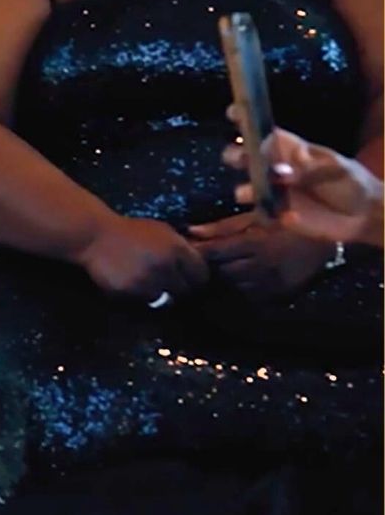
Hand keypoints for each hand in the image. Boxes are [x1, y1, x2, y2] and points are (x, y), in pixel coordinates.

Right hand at [77, 215, 208, 303]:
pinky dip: (140, 296)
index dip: (196, 278)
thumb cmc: (129, 230)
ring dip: (160, 294)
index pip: (201, 274)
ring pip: (164, 299)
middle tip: (170, 285)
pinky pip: (143, 301)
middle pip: (185, 290)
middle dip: (179, 288)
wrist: (95, 237)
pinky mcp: (130, 292)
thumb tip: (197, 260)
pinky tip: (134, 285)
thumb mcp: (161, 231)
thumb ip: (180, 246)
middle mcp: (166, 267)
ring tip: (151, 286)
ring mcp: (147, 282)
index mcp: (177, 250)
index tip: (190, 279)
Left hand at [188, 210, 336, 297]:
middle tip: (200, 264)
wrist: (330, 243)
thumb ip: (223, 226)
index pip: (214, 252)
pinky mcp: (279, 295)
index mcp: (255, 241)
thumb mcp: (257, 217)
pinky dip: (241, 290)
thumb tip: (190, 232)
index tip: (185, 252)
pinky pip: (250, 297)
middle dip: (209, 268)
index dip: (197, 253)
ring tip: (222, 272)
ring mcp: (271, 283)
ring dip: (225, 280)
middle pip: (220, 272)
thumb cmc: (288, 222)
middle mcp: (261, 265)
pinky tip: (240, 282)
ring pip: (233, 287)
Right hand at [226, 124, 383, 249]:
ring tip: (253, 192)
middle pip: (245, 157)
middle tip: (242, 159)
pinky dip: (268, 215)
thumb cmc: (351, 182)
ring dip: (246, 189)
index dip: (247, 121)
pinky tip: (286, 216)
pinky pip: (262, 215)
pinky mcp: (277, 216)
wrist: (364, 215)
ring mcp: (275, 193)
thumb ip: (306, 169)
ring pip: (245, 188)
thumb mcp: (334, 169)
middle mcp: (277, 169)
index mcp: (291, 150)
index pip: (265, 132)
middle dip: (236, 155)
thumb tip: (278, 173)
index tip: (233, 112)